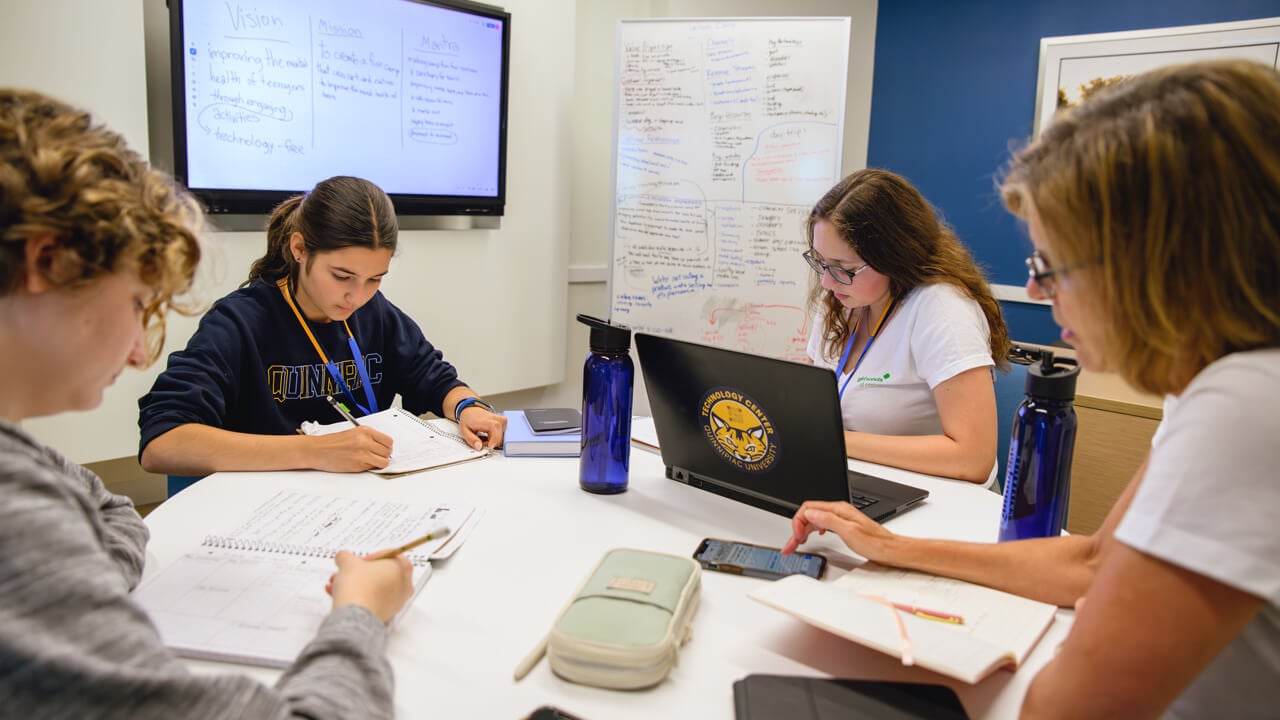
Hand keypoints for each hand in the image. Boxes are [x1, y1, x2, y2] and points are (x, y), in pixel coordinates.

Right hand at [307, 426, 393, 471]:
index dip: (387, 446)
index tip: (384, 449)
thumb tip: (383, 447)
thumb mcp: (353, 433)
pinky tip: (360, 463)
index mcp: (365, 431)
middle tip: (376, 456)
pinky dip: (369, 467)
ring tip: (369, 461)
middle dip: (384, 455)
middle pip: (388, 452)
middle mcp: (365, 442)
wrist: (317, 450)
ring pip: (383, 462)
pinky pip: (372, 468)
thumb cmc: (332, 442)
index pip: (388, 441)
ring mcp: (362, 454)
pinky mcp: (357, 466)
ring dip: (379, 463)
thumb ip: (369, 438)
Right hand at [327, 550, 414, 623]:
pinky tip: (339, 596)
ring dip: (355, 585)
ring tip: (337, 585)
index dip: (369, 557)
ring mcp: (397, 602)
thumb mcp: (348, 563)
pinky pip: (372, 601)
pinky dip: (358, 598)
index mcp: (402, 567)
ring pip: (375, 588)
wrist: (356, 616)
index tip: (357, 561)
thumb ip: (345, 556)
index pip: (387, 555)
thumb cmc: (359, 587)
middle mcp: (404, 585)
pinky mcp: (387, 614)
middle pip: (380, 573)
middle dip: (359, 573)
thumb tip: (343, 557)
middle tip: (346, 573)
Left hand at [458, 406, 506, 449]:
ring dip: (493, 440)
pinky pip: (502, 434)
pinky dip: (495, 436)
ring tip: (484, 436)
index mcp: (490, 422)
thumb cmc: (468, 419)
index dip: (490, 446)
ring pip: (501, 438)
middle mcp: (498, 420)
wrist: (470, 410)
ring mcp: (502, 420)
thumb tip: (479, 447)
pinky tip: (488, 434)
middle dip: (490, 443)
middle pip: (499, 440)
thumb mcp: (465, 431)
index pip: (496, 439)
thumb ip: (472, 440)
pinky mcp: (504, 421)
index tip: (483, 446)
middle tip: (481, 441)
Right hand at [781, 500, 897, 562]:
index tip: (797, 537)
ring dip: (802, 532)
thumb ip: (828, 520)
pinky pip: (822, 524)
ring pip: (814, 520)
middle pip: (809, 514)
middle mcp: (838, 511)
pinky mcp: (843, 526)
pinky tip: (811, 537)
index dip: (798, 522)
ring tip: (796, 544)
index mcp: (838, 509)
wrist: (891, 550)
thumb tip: (810, 513)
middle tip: (790, 546)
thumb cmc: (875, 543)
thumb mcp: (849, 532)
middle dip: (796, 529)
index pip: (808, 508)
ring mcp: (841, 518)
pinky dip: (812, 531)